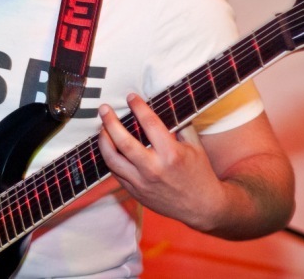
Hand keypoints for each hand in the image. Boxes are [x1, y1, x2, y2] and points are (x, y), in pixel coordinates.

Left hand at [97, 93, 225, 229]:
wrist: (201, 207)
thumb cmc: (199, 173)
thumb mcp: (195, 146)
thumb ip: (181, 125)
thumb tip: (167, 106)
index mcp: (171, 153)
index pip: (149, 123)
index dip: (138, 106)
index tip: (131, 97)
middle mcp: (153, 168)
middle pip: (123, 141)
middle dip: (110, 122)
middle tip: (104, 109)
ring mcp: (142, 182)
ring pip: (112, 159)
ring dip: (103, 140)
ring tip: (101, 128)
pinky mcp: (135, 192)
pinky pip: (115, 173)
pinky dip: (109, 158)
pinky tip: (108, 148)